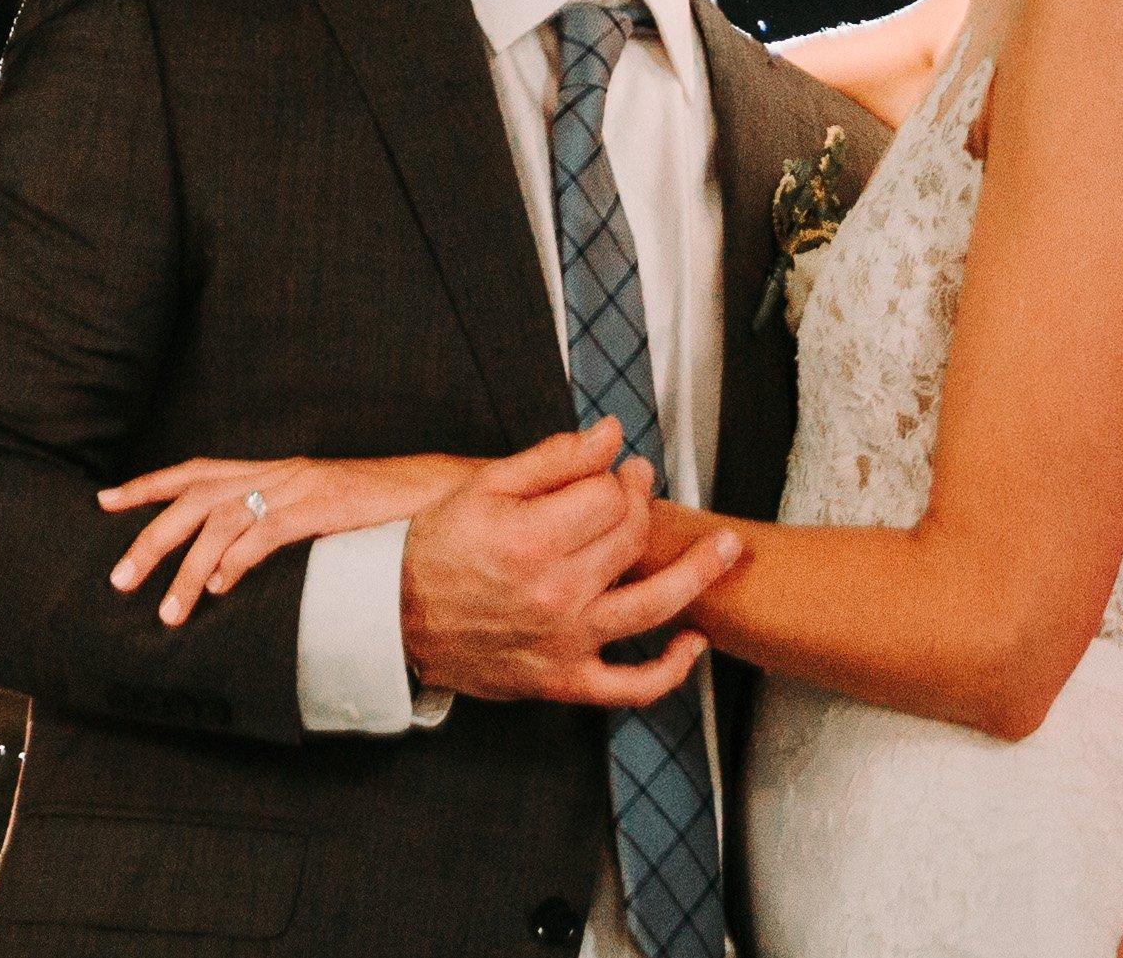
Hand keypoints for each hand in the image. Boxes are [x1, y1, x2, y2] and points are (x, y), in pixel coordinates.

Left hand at [94, 453, 474, 620]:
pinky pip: (267, 533)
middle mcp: (277, 472)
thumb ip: (281, 524)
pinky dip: (237, 560)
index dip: (147, 485)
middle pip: (194, 498)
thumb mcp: (320, 509)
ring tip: (169, 612)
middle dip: (150, 538)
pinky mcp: (323, 509)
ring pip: (222, 522)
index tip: (105, 502)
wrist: (438, 491)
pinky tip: (220, 589)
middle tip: (119, 579)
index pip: (194, 471)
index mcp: (272, 469)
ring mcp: (298, 489)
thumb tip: (240, 561)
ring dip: (189, 570)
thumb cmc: (381, 508)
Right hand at [393, 420, 742, 706]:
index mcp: (532, 539)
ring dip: (700, 575)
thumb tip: (608, 435)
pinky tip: (693, 641)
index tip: (617, 469)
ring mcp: (565, 642)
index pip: (610, 498)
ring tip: (727, 549)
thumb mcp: (483, 487)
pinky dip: (672, 670)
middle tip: (637, 491)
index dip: (620, 477)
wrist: (394, 618)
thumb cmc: (435, 549)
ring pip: (654, 607)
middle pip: (632, 541)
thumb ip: (552, 460)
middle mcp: (556, 593)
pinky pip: (632, 686)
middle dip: (643, 506)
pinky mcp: (564, 681)